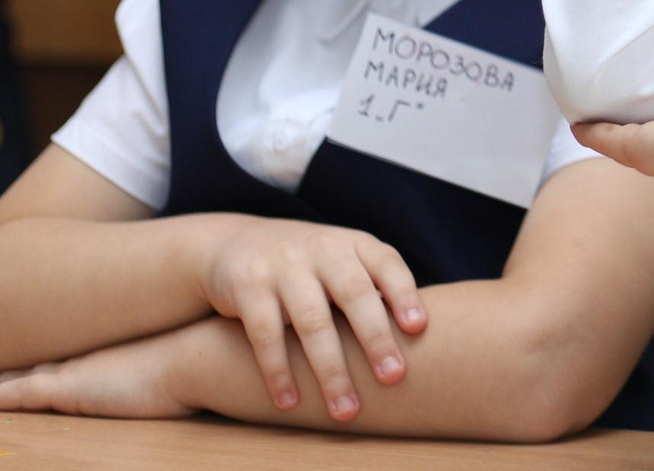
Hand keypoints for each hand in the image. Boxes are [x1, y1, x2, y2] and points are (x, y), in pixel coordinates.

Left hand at [0, 333, 191, 419]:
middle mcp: (90, 358)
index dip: (47, 362)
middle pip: (42, 365)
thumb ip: (177, 366)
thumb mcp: (186, 362)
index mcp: (114, 354)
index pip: (71, 359)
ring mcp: (77, 371)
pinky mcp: (69, 389)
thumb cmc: (203, 359)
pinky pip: (20, 393)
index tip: (30, 363)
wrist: (200, 353)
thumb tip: (200, 366)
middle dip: (11, 370)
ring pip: (23, 378)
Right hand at [197, 217, 424, 420]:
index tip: (418, 328)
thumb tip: (415, 340)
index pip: (387, 263)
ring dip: (330, 370)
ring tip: (345, 410)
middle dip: (375, 338)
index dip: (404, 294)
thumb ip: (371, 289)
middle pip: (354, 294)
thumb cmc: (307, 266)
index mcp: (353, 244)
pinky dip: (278, 371)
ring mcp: (284, 268)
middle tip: (393, 377)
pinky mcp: (249, 289)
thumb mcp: (341, 261)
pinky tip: (290, 402)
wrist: (235, 243)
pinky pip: (265, 334)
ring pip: (312, 322)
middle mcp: (322, 251)